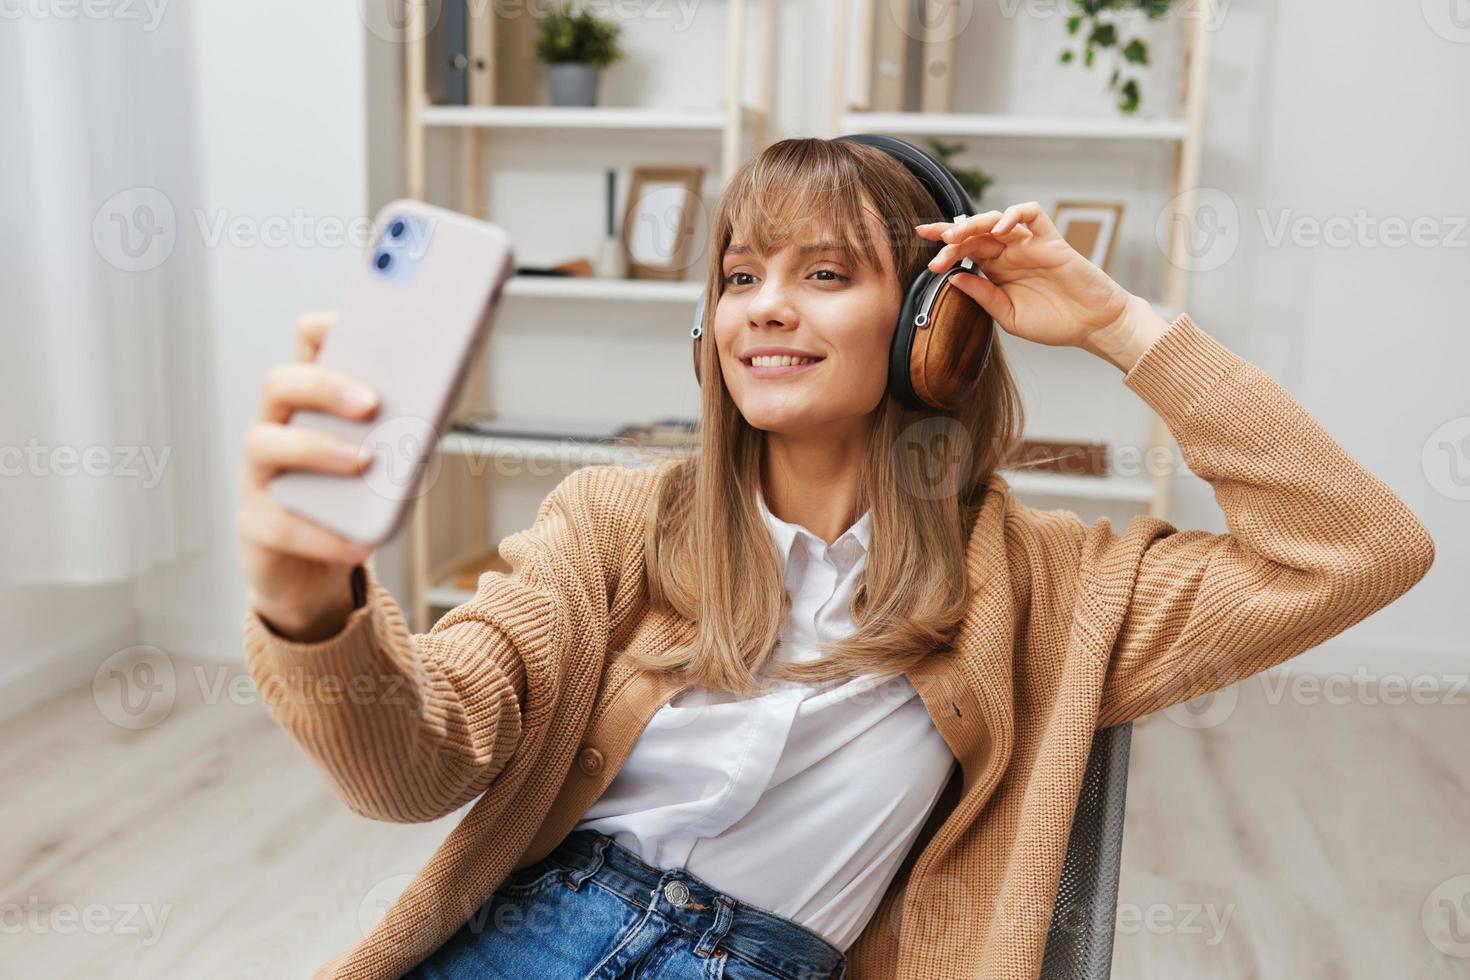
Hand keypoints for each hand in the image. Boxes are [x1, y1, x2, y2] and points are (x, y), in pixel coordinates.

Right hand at [236, 311, 380, 641]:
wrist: (318, 573)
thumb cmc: (356, 503)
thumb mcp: (387, 459)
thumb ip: (409, 426)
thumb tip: (451, 391)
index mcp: (310, 403)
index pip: (306, 345)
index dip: (327, 327)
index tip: (360, 319)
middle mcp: (275, 428)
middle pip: (280, 384)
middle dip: (325, 385)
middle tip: (372, 402)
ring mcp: (258, 476)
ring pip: (264, 444)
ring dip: (319, 448)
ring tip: (365, 462)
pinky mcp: (254, 526)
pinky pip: (279, 524)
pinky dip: (323, 535)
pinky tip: (360, 543)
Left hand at [915, 202, 1168, 368]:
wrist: (1092, 325)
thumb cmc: (1053, 322)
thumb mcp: (1009, 316)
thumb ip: (983, 296)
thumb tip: (953, 277)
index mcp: (995, 270)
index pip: (964, 251)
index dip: (943, 247)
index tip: (921, 251)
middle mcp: (1009, 253)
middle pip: (975, 232)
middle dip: (950, 234)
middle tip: (933, 242)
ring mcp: (1029, 244)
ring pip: (997, 219)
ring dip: (974, 223)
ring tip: (956, 236)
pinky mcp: (1051, 240)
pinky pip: (1032, 215)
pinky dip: (1013, 215)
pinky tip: (999, 230)